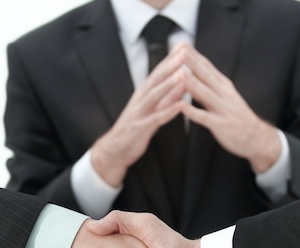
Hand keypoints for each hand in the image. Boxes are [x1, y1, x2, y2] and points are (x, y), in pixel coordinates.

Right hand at [90, 46, 187, 186]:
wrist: (115, 149)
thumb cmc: (135, 128)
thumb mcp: (151, 109)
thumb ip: (166, 96)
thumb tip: (182, 82)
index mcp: (143, 94)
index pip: (158, 72)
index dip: (170, 59)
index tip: (183, 45)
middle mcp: (140, 100)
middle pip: (156, 79)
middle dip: (170, 65)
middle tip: (184, 52)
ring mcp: (139, 113)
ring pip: (155, 96)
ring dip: (169, 84)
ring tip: (183, 74)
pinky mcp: (140, 128)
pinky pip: (156, 119)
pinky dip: (168, 112)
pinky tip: (180, 106)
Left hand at [180, 44, 280, 172]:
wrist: (256, 138)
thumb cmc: (236, 117)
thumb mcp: (224, 97)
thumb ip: (208, 87)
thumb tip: (191, 75)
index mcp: (223, 86)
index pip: (207, 67)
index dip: (195, 55)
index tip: (182, 43)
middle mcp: (224, 93)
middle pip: (206, 75)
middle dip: (192, 62)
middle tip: (179, 50)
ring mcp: (223, 108)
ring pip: (205, 93)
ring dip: (192, 82)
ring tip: (179, 72)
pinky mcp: (220, 124)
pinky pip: (204, 117)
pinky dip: (192, 111)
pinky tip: (181, 106)